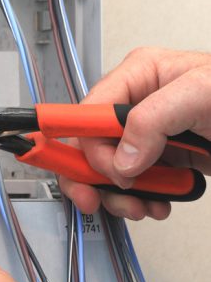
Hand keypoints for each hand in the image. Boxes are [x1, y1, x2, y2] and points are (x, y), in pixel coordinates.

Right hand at [60, 47, 210, 219]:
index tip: (82, 170)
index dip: (81, 142)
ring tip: (141, 204)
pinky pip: (133, 181)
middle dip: (93, 175)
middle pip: (89, 142)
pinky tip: (157, 203)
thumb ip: (153, 119)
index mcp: (137, 76)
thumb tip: (120, 156)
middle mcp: (136, 104)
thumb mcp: (200, 93)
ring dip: (119, 194)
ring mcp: (148, 133)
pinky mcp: (162, 157)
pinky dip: (141, 198)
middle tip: (98, 200)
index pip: (88, 111)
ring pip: (108, 168)